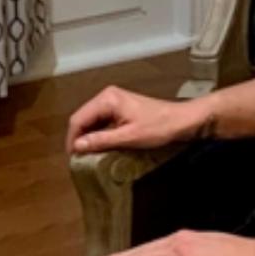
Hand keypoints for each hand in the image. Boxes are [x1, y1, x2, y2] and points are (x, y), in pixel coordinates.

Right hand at [66, 85, 209, 154]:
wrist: (182, 120)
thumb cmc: (158, 127)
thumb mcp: (128, 137)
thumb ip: (101, 140)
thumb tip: (76, 146)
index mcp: (107, 99)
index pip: (78, 119)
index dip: (72, 139)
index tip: (73, 159)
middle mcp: (107, 96)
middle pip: (82, 118)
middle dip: (78, 138)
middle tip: (78, 159)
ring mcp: (114, 101)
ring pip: (91, 120)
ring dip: (88, 137)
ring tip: (87, 155)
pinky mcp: (120, 108)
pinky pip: (101, 121)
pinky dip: (97, 133)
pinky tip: (99, 146)